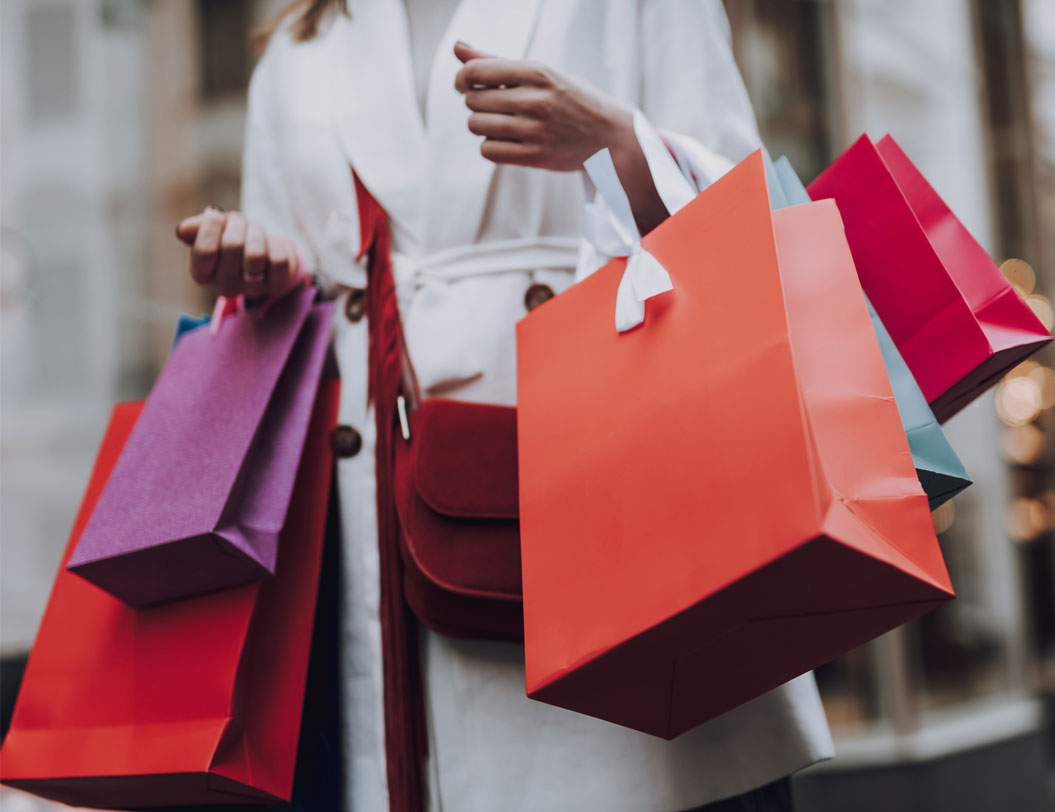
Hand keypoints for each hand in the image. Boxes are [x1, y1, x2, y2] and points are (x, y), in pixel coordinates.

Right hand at [175, 207, 300, 299]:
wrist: (265, 252)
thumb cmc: (232, 237)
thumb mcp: (213, 229)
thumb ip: (197, 227)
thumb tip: (184, 229)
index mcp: (202, 273)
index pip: (204, 251)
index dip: (212, 225)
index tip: (216, 215)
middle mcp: (225, 286)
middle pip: (232, 246)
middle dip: (237, 224)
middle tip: (239, 222)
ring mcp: (251, 288)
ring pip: (256, 255)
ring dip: (257, 233)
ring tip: (254, 232)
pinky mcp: (276, 285)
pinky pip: (278, 260)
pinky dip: (276, 244)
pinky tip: (270, 245)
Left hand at [454, 42, 635, 171]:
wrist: (610, 136)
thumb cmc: (572, 100)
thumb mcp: (541, 72)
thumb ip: (497, 61)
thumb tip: (457, 48)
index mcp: (538, 72)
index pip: (476, 72)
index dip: (462, 78)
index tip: (465, 84)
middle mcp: (536, 100)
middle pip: (473, 100)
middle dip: (476, 102)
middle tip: (493, 105)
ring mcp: (536, 130)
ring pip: (476, 126)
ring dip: (481, 125)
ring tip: (500, 123)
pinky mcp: (536, 157)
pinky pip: (488, 151)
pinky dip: (491, 146)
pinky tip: (506, 140)